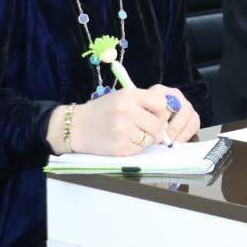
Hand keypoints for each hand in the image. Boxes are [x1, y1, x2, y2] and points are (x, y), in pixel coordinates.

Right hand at [48, 86, 199, 155]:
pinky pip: (139, 150)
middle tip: (144, 128)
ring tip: (132, 134)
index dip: (162, 111)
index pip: (161, 103)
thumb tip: (170, 110)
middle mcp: (127, 112)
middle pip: (157, 125)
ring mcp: (123, 131)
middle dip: (155, 129)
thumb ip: (144, 101)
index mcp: (130, 96)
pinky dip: (135, 148)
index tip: (156, 115)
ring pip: (150, 139)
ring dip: (145, 139)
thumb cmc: (103, 111)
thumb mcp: (122, 97)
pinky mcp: (119, 147)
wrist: (76, 127)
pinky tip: (124, 141)